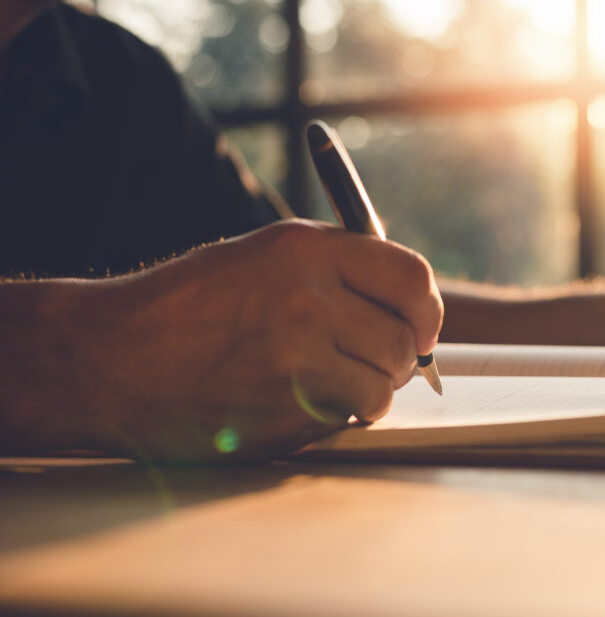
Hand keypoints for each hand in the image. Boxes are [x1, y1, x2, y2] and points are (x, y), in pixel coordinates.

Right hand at [65, 220, 441, 462]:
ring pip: (382, 388)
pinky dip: (334, 418)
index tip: (421, 327)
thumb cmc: (188, 305)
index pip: (412, 278)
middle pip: (405, 340)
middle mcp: (308, 300)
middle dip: (396, 357)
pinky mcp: (283, 415)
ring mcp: (296, 361)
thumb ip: (338, 271)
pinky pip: (345, 421)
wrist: (110, 358)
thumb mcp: (263, 255)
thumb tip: (410, 304)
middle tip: (367, 360)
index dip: (426, 309)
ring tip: (326, 381)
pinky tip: (295, 401)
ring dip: (367, 391)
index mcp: (305, 250)